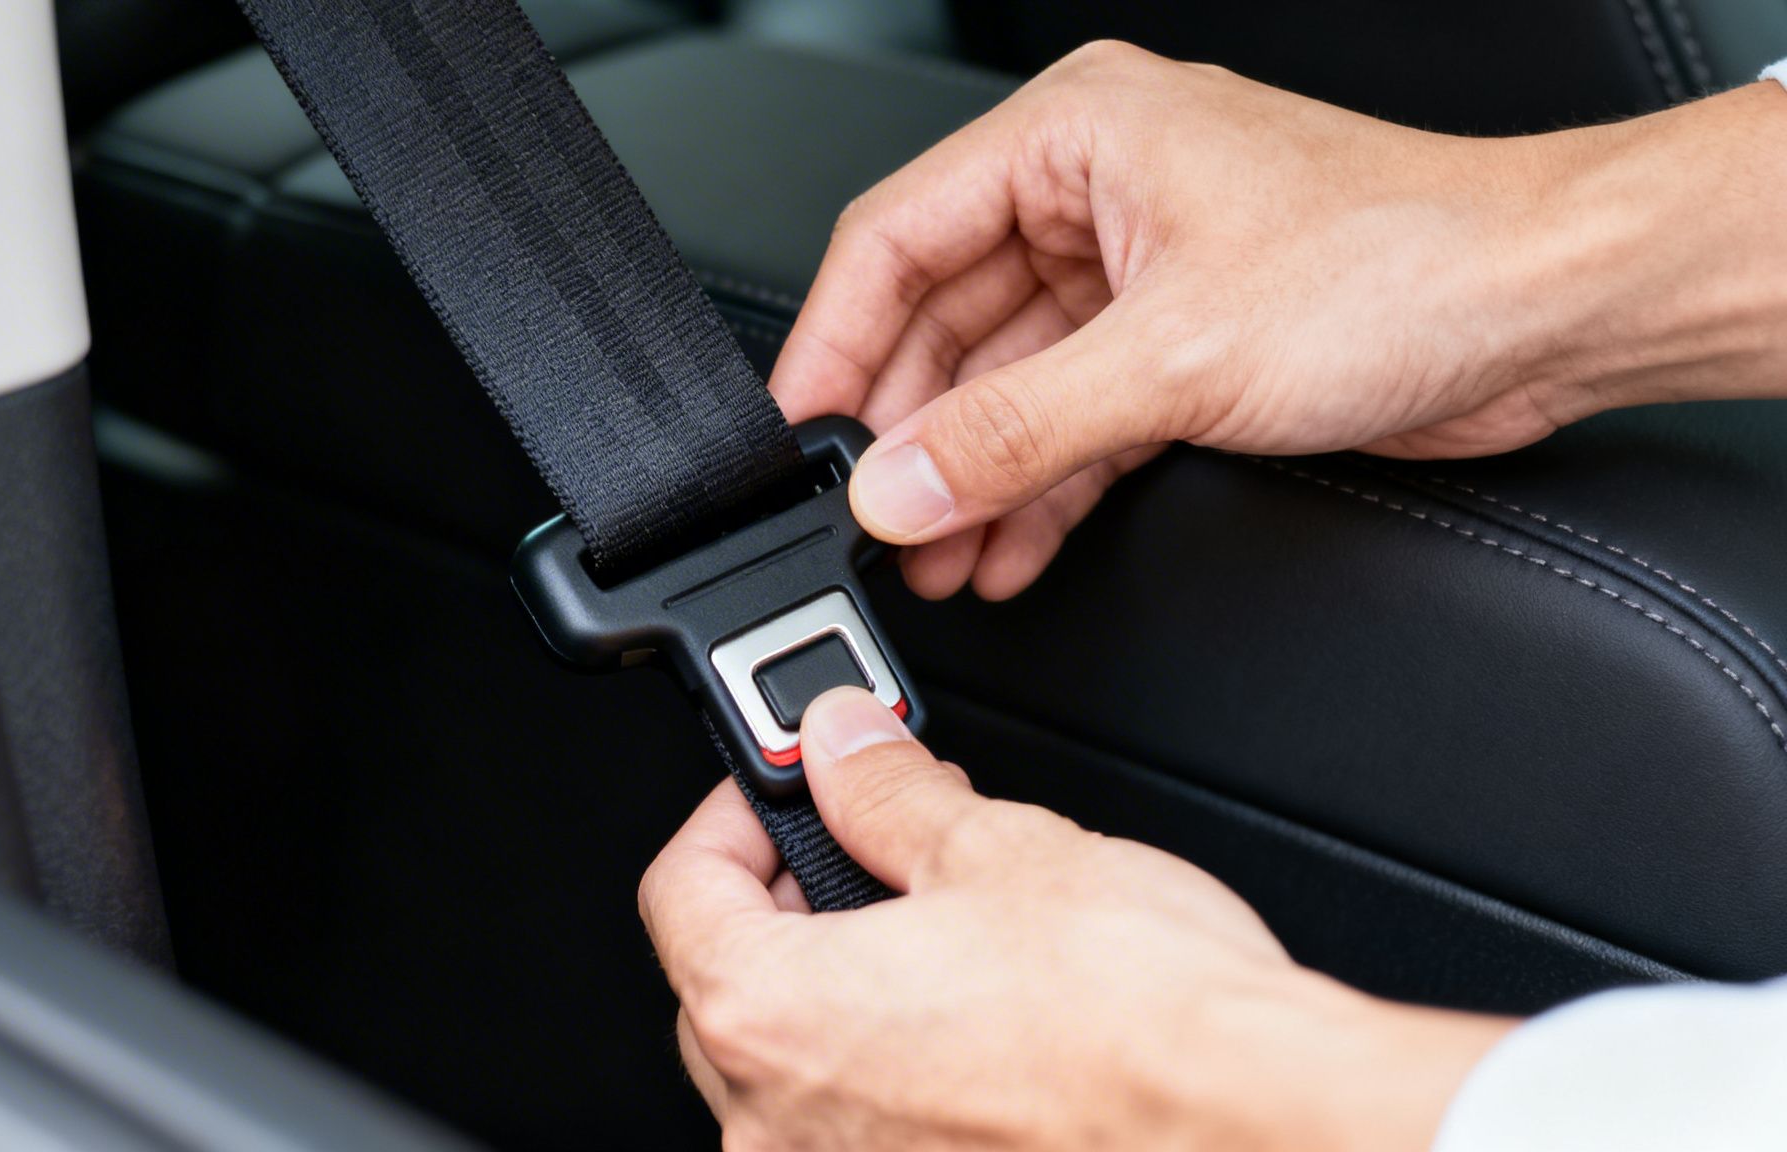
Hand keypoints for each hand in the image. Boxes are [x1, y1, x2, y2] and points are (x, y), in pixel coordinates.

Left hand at [640, 688, 1514, 1150]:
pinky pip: (862, 1129)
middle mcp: (778, 1129)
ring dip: (844, 993)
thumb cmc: (1137, 1019)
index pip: (680, 891)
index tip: (785, 785)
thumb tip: (843, 741)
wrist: (1249, 1125)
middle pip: (726, 985)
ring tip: (942, 936)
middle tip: (869, 847)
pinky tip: (971, 1030)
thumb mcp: (997, 847)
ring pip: (796, 1069)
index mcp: (767, 1018)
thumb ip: (885, 789)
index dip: (733, 812)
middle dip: (791, 903)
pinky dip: (893, 1074)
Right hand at [769, 44, 1786, 599]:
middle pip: (946, 319)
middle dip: (912, 434)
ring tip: (933, 561)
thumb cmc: (1404, 259)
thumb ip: (1014, 430)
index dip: (835, 345)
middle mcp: (1097, 193)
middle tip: (871, 523)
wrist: (1547, 309)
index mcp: (1076, 136)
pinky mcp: (1182, 343)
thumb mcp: (1172, 356)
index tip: (797, 437)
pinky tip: (1007, 549)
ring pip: (1008, 381)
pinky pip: (1073, 420)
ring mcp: (1139, 271)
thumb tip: (898, 484)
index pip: (897, 237)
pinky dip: (1040, 486)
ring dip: (972, 476)